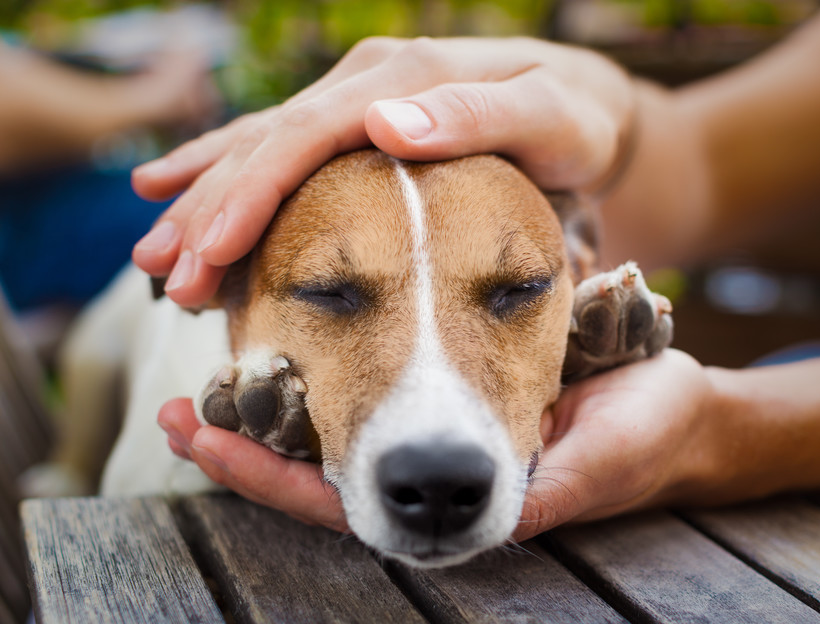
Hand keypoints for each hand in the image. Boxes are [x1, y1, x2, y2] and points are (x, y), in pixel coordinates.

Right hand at [131, 36, 633, 306]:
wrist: (589, 113)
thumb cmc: (574, 122)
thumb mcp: (548, 116)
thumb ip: (476, 116)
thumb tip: (386, 122)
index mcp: (402, 77)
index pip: (305, 135)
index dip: (250, 193)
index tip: (210, 252)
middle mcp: (367, 84)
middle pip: (267, 144)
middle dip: (209, 211)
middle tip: (163, 274)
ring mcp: (359, 103)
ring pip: (262, 150)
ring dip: (205, 203)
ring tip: (155, 255)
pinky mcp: (361, 129)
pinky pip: (284, 156)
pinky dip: (232, 183)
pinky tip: (184, 200)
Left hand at [156, 349, 726, 542]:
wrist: (675, 412)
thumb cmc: (646, 433)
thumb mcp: (593, 460)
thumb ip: (532, 487)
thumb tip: (458, 505)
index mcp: (464, 498)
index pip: (350, 503)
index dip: (278, 478)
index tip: (205, 437)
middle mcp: (442, 471)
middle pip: (324, 472)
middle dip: (249, 448)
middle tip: (176, 412)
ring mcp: (445, 436)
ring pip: (341, 431)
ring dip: (270, 407)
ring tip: (205, 377)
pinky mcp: (456, 393)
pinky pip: (378, 385)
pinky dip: (326, 365)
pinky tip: (282, 329)